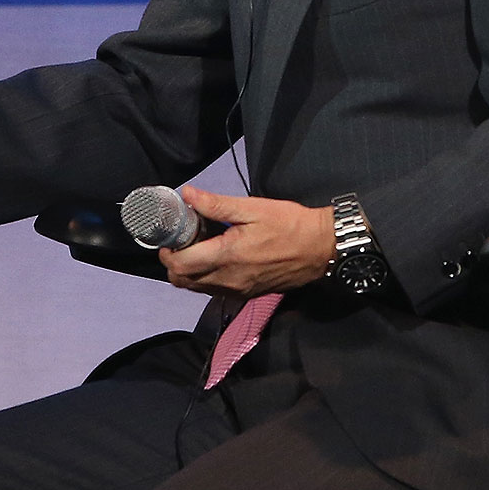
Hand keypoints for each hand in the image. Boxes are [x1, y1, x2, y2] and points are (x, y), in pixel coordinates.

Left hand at [157, 185, 335, 299]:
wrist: (321, 248)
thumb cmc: (289, 224)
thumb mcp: (252, 208)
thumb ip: (215, 204)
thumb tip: (187, 195)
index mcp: (227, 257)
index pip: (180, 265)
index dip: (167, 252)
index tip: (171, 236)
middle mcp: (229, 280)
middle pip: (182, 281)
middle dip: (174, 262)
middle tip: (182, 240)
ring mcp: (238, 291)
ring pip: (197, 288)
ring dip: (189, 271)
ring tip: (199, 247)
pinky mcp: (247, 294)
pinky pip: (214, 291)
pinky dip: (205, 278)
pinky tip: (216, 257)